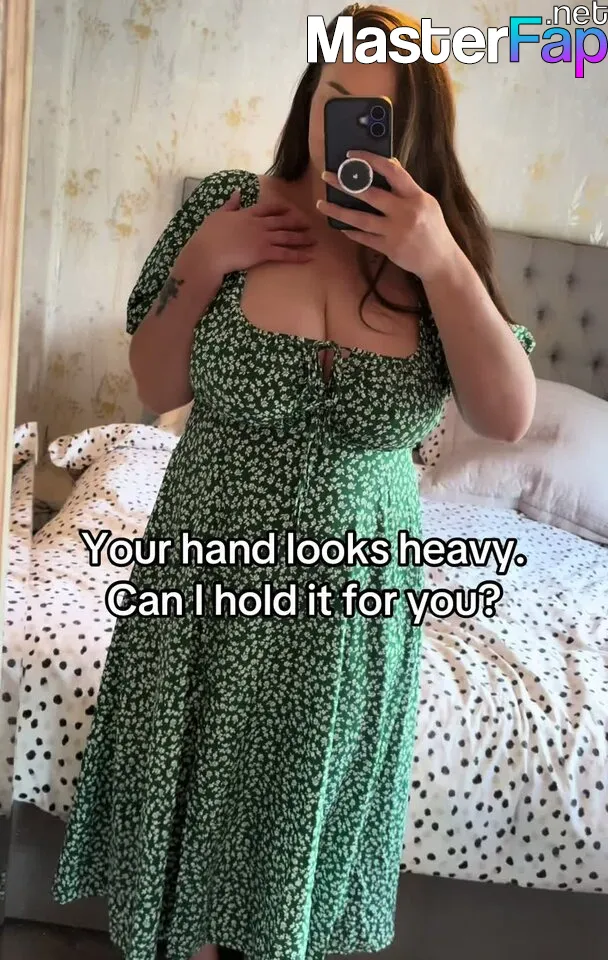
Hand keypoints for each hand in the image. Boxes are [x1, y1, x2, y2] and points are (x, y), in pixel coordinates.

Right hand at [176, 190, 316, 283]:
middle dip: (298, 222)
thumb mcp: (218, 214)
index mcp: (248, 213)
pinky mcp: (263, 252)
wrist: (208, 252)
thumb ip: (230, 204)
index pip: (269, 207)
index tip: (291, 209)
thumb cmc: (209, 235)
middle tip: (310, 224)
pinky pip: (284, 253)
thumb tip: (237, 193)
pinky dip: (298, 255)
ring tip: (314, 240)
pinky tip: (308, 257)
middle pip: (283, 221)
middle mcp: (259, 223)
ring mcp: (262, 237)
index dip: (282, 208)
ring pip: (287, 236)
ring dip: (302, 238)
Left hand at [317, 152, 458, 281]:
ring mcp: (396, 231)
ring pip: (360, 219)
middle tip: (327, 176)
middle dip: (345, 183)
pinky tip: (340, 226)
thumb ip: (406, 186)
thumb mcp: (426, 202)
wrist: (440, 260)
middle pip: (370, 194)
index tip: (351, 155)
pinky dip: (351, 231)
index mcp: (415, 196)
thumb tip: (390, 163)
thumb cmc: (433, 228)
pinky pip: (365, 238)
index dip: (370, 159)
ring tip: (322, 204)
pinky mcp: (389, 248)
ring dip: (339, 211)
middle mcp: (405, 212)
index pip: (391, 170)